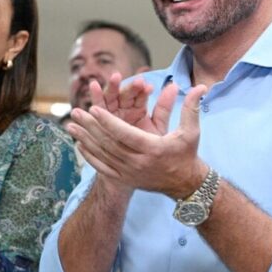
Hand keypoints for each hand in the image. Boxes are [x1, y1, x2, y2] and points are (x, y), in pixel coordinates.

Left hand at [67, 82, 207, 197]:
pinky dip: (90, 156)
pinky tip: (79, 144)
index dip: (107, 121)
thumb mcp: (191, 131)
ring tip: (71, 125)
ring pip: (102, 155)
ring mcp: (130, 173)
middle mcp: (139, 163)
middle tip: (76, 111)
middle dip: (90, 127)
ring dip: (85, 139)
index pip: (125, 134)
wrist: (185, 184)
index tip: (94, 108)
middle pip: (109, 143)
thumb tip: (200, 87)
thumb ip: (190, 108)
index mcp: (153, 149)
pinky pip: (102, 167)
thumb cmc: (187, 153)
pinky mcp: (125, 180)